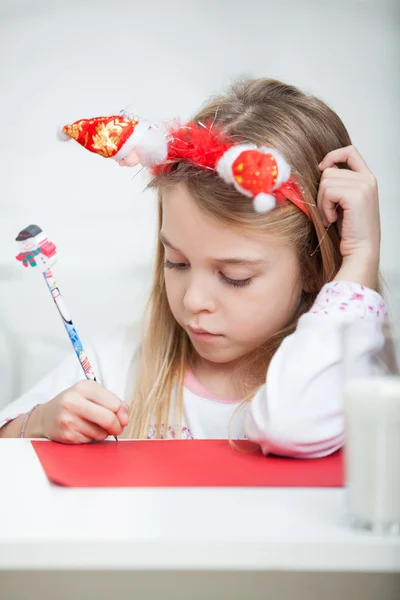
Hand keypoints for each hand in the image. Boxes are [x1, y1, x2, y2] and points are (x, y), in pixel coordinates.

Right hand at [36, 381, 128, 442]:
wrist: (45, 417)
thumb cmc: (74, 404)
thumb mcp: (92, 394)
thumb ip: (113, 402)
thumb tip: (124, 418)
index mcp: (84, 387)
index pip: (114, 404)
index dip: (122, 413)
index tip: (121, 417)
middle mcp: (74, 401)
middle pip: (108, 419)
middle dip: (117, 426)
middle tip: (116, 428)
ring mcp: (68, 419)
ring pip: (101, 433)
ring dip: (103, 433)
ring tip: (94, 426)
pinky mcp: (66, 435)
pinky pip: (90, 441)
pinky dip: (92, 438)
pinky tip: (84, 431)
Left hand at [318, 145, 379, 287]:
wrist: (360, 250)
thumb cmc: (349, 231)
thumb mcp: (343, 202)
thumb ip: (338, 184)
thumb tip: (319, 169)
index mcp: (367, 178)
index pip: (350, 151)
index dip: (332, 156)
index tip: (321, 168)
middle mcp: (368, 179)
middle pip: (329, 171)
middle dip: (322, 192)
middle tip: (329, 211)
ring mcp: (364, 185)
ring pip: (326, 181)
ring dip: (323, 202)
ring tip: (332, 216)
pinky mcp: (356, 195)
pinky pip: (327, 192)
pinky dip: (325, 207)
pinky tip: (333, 219)